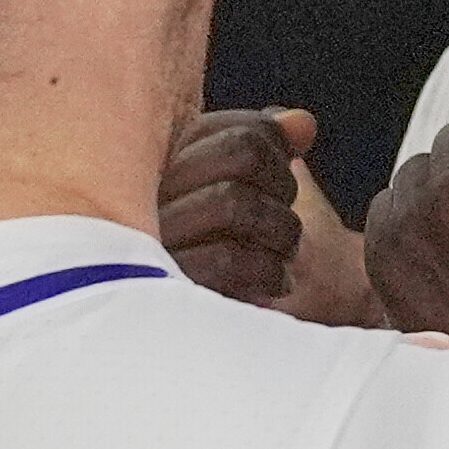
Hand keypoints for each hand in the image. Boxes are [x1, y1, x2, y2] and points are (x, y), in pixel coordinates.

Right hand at [157, 106, 367, 319]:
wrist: (254, 325)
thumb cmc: (245, 251)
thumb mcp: (259, 190)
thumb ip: (272, 147)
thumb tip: (301, 123)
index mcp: (164, 164)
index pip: (229, 128)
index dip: (270, 142)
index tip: (279, 174)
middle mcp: (147, 195)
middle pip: (241, 155)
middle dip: (281, 186)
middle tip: (283, 218)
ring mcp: (150, 242)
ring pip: (235, 202)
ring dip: (280, 230)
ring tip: (281, 253)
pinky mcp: (164, 287)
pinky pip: (227, 260)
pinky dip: (268, 269)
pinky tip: (276, 282)